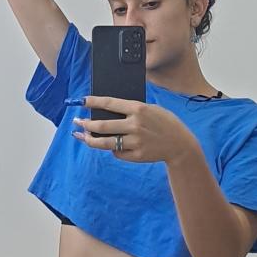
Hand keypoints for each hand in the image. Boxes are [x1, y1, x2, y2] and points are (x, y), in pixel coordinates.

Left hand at [72, 96, 197, 166]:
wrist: (180, 145)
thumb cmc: (165, 123)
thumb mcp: (152, 109)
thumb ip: (133, 110)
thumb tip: (108, 111)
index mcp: (139, 109)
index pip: (110, 103)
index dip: (93, 101)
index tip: (81, 100)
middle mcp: (135, 125)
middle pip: (102, 125)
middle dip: (86, 123)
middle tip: (76, 121)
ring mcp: (135, 142)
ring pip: (105, 142)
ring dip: (90, 139)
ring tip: (82, 136)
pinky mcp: (136, 155)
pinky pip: (117, 152)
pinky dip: (113, 149)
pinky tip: (111, 145)